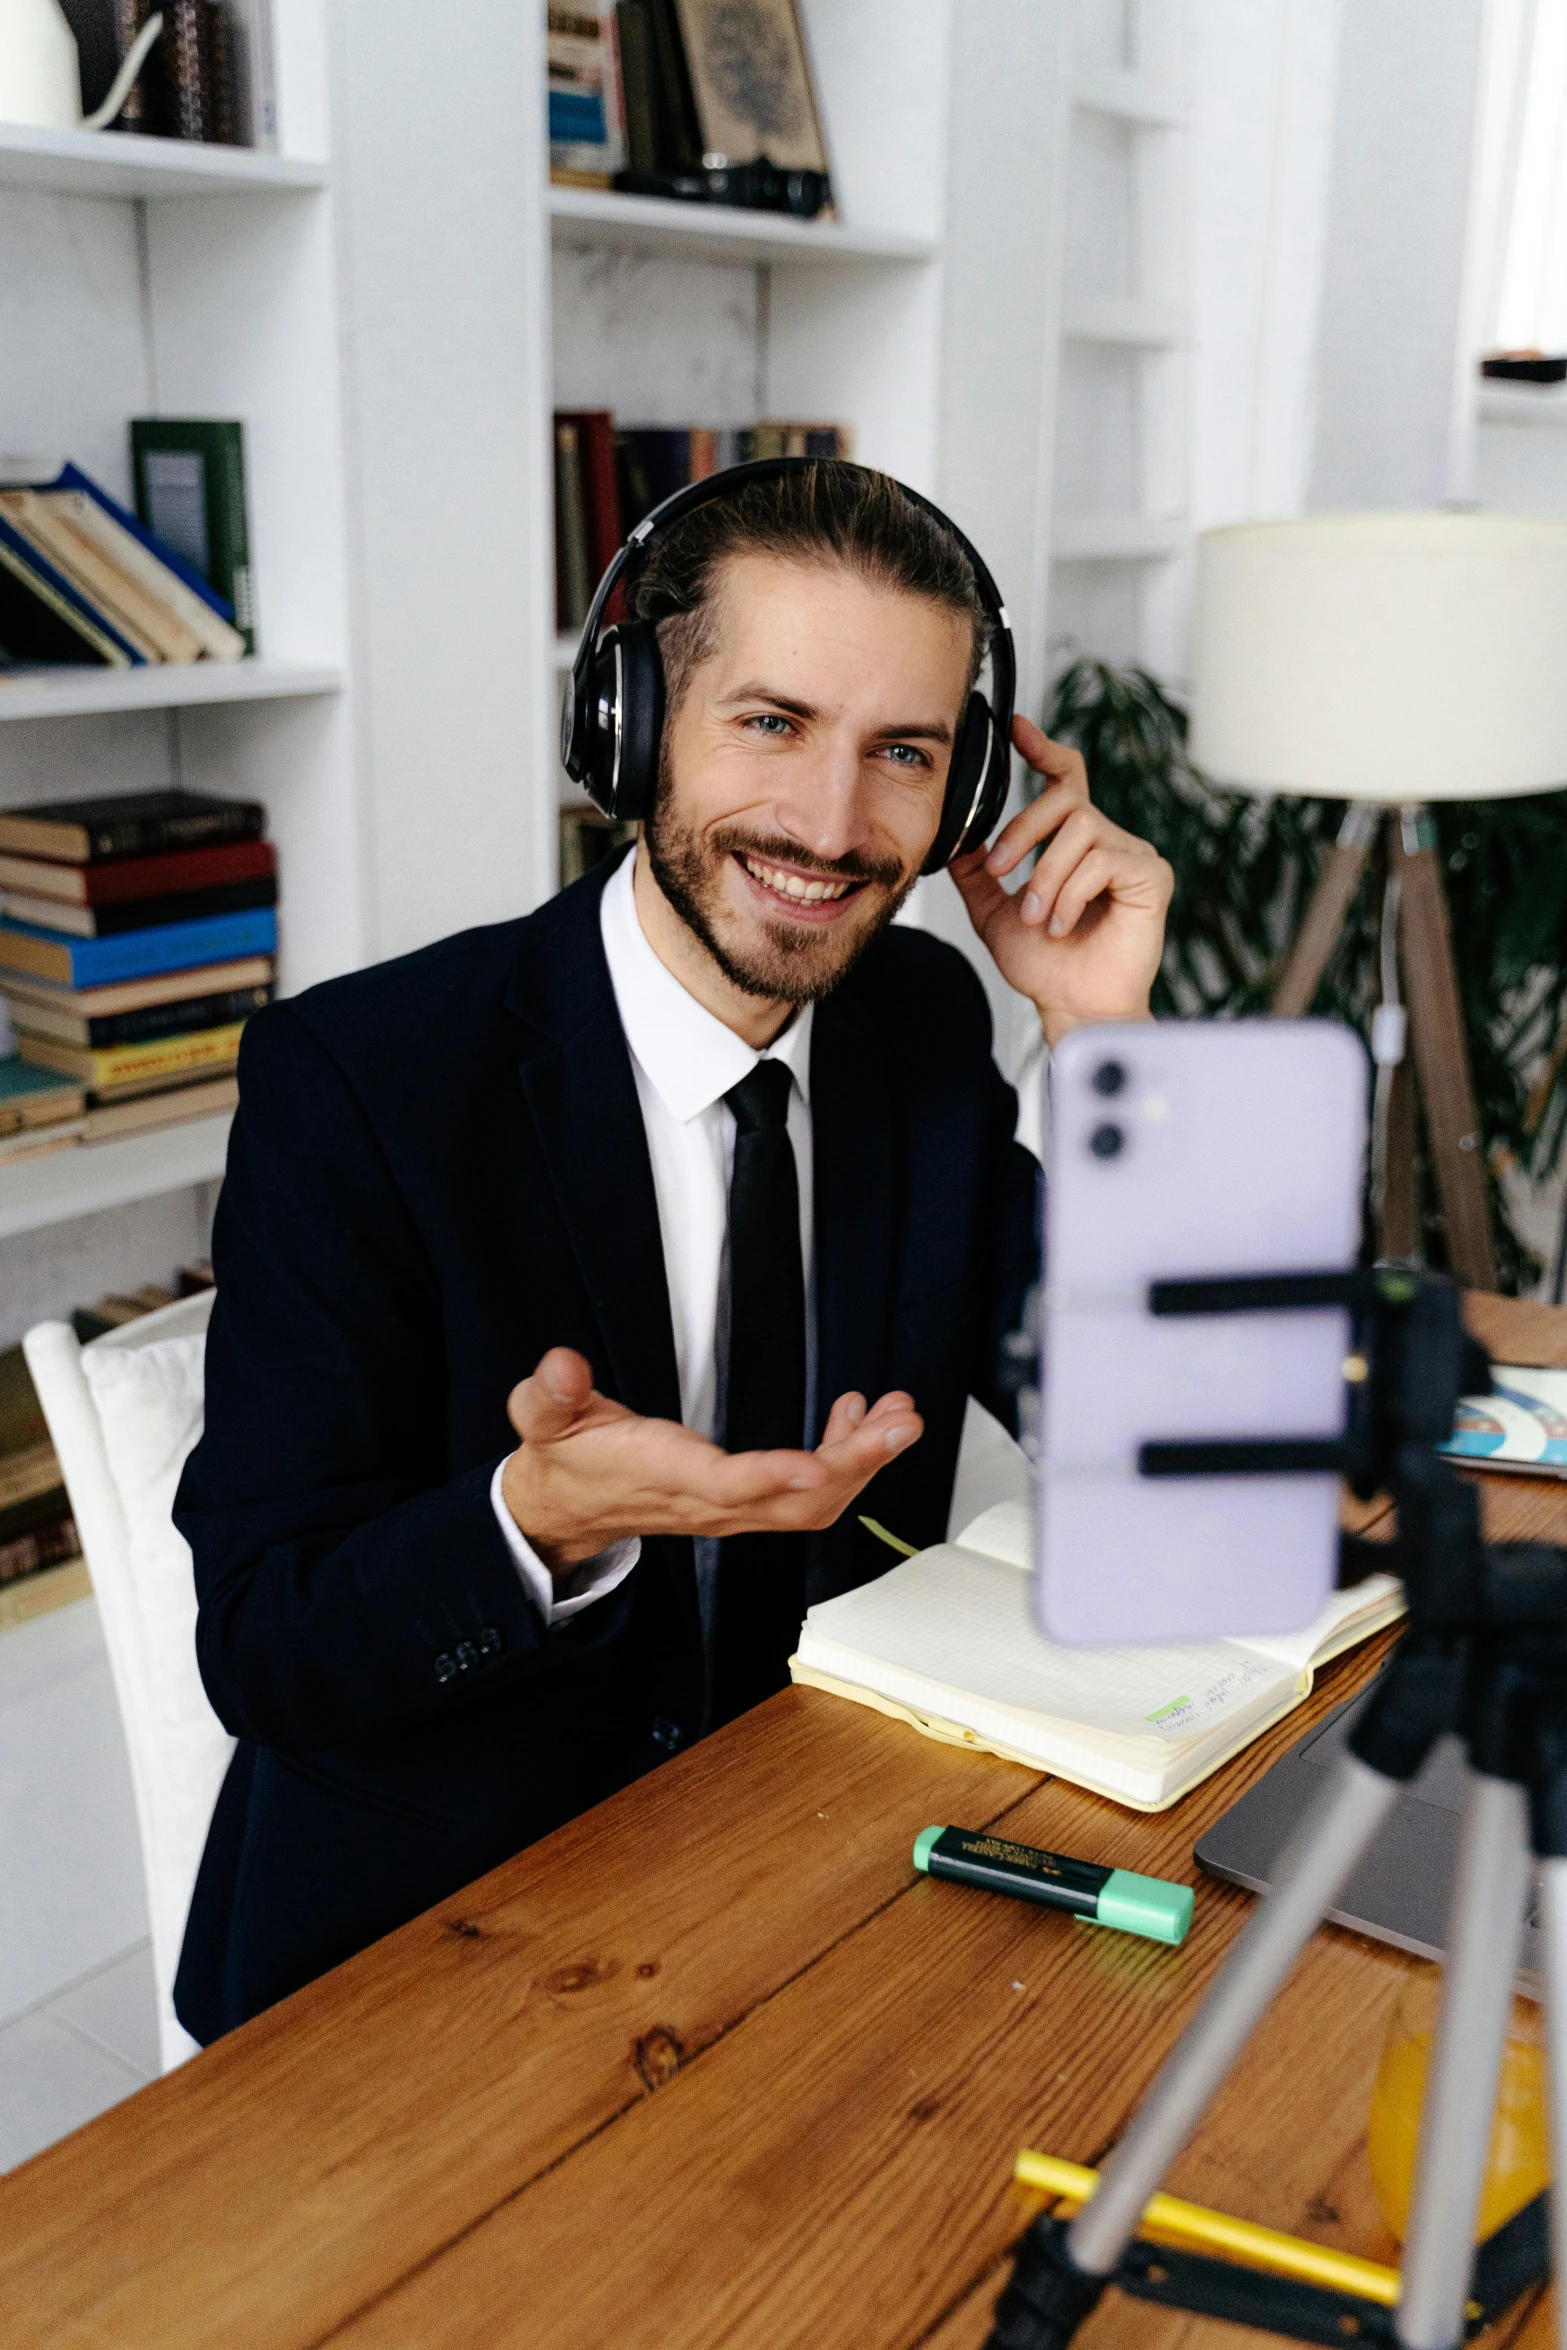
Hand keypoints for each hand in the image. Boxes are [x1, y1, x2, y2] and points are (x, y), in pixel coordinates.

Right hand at [501, 1347, 923, 1581]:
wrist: (568, 1507)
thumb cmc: (570, 1459)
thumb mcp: (543, 1419)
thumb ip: (550, 1395)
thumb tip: (560, 1367)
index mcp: (666, 1476)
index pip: (726, 1484)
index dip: (774, 1476)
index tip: (819, 1464)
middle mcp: (710, 1502)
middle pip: (796, 1503)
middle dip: (856, 1466)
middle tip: (901, 1423)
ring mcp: (733, 1509)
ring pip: (813, 1503)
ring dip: (864, 1461)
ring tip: (898, 1416)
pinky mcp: (745, 1502)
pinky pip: (807, 1493)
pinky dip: (844, 1458)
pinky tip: (856, 1417)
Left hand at [949, 715, 1171, 1045]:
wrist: (1072, 1007)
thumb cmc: (1046, 967)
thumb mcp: (993, 913)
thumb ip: (976, 874)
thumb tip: (956, 840)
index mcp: (1072, 842)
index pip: (1064, 778)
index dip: (1041, 748)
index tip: (1014, 728)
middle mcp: (1106, 840)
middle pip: (1064, 797)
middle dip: (1022, 831)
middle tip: (1000, 869)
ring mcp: (1132, 855)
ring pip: (1080, 830)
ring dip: (1047, 875)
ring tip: (1040, 917)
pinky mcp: (1152, 877)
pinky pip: (1103, 861)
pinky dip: (1073, 893)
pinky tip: (1065, 923)